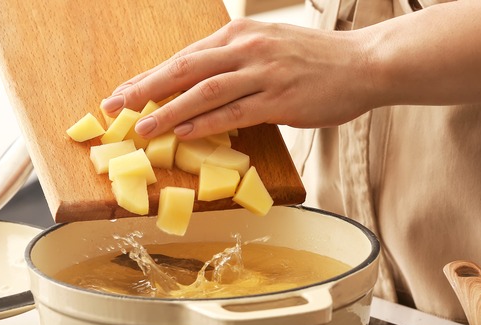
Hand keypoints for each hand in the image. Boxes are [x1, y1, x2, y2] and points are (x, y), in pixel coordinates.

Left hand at [100, 18, 376, 139]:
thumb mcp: (270, 47)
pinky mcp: (279, 99)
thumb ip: (236, 63)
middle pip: (185, 68)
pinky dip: (205, 123)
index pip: (186, 57)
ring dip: (168, 110)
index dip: (150, 75)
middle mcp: (246, 48)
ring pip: (203, 91)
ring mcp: (263, 73)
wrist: (364, 64)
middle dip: (145, 88)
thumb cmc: (317, 60)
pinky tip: (182, 133)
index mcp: (240, 35)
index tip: (124, 91)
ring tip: (141, 127)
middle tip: (116, 105)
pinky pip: (233, 113)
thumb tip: (203, 88)